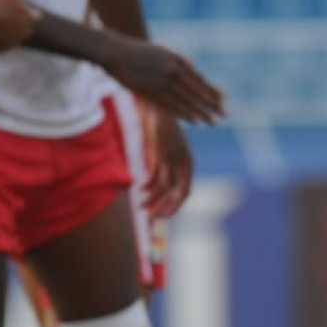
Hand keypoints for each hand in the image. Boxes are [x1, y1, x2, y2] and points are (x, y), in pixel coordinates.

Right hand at [0, 0, 39, 50]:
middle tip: (6, 15)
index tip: (17, 7)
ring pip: (13, 37)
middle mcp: (23, 33)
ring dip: (8, 32)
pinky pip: (2, 44)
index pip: (34, 16)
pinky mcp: (0, 49)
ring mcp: (12, 42)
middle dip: (18, 22)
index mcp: (29, 19)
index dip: (26, 11)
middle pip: (24, 28)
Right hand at [105, 40, 225, 123]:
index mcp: (178, 61)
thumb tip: (193, 64)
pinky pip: (171, 105)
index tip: (224, 100)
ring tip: (212, 122)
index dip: (212, 92)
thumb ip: (179, 60)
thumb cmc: (140, 51)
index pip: (200, 80)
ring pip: (186, 101)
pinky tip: (194, 120)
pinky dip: (184, 113)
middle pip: (196, 92)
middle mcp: (172, 72)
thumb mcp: (164, 51)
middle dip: (212, 105)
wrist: (116, 52)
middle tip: (224, 115)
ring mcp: (161, 83)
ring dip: (200, 112)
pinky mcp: (150, 92)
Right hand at [140, 99, 193, 218]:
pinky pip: (155, 175)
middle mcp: (183, 162)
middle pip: (178, 193)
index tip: (163, 216)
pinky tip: (139, 191)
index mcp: (187, 163)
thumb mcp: (165, 150)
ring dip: (153, 200)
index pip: (185, 192)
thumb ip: (163, 166)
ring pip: (165, 187)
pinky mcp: (161, 152)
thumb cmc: (160, 130)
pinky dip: (147, 186)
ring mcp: (173, 158)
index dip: (175, 206)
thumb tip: (153, 186)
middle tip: (152, 218)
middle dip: (166, 208)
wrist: (158, 107)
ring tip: (141, 207)